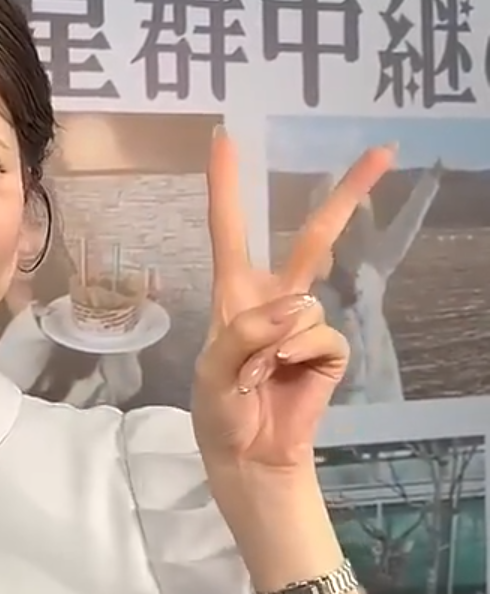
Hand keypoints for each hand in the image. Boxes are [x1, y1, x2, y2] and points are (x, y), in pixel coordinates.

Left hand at [192, 131, 394, 474]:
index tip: (223, 136)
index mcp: (235, 291)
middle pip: (315, 235)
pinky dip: (297, 357)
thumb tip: (295, 308)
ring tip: (255, 378)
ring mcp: (305, 322)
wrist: (248, 457)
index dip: (225, 183)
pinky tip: (280, 378)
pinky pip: (320, 335)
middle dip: (349, 194)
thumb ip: (244, 333)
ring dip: (274, 344)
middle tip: (383, 151)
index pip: (229, 227)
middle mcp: (275, 297)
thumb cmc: (220, 411)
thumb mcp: (211, 371)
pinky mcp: (329, 349)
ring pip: (305, 303)